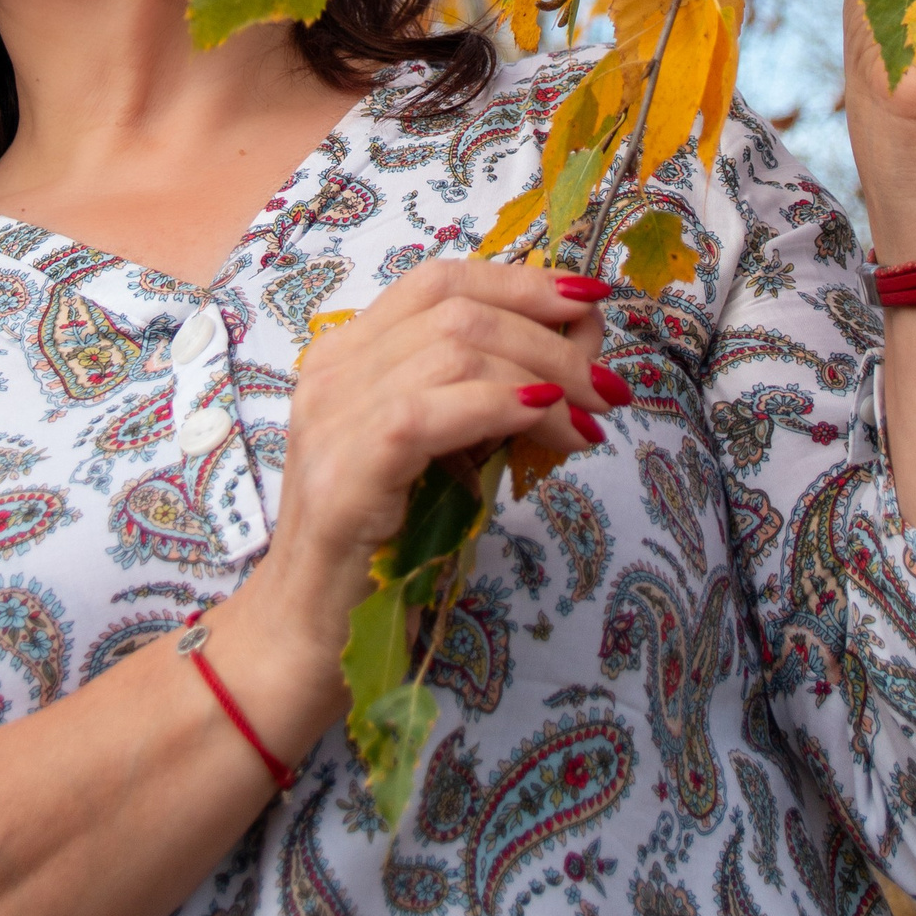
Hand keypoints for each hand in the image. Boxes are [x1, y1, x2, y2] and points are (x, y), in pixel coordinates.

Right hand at [256, 260, 614, 679]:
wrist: (308, 634)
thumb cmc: (384, 547)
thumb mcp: (446, 452)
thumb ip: (494, 397)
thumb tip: (582, 350)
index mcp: (347, 354)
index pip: (438, 280)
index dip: (521, 280)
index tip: (590, 300)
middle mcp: (331, 371)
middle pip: (457, 309)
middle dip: (550, 336)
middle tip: (607, 386)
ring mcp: (331, 418)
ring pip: (453, 349)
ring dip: (544, 376)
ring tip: (590, 419)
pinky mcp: (345, 472)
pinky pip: (430, 411)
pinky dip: (500, 405)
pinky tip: (546, 421)